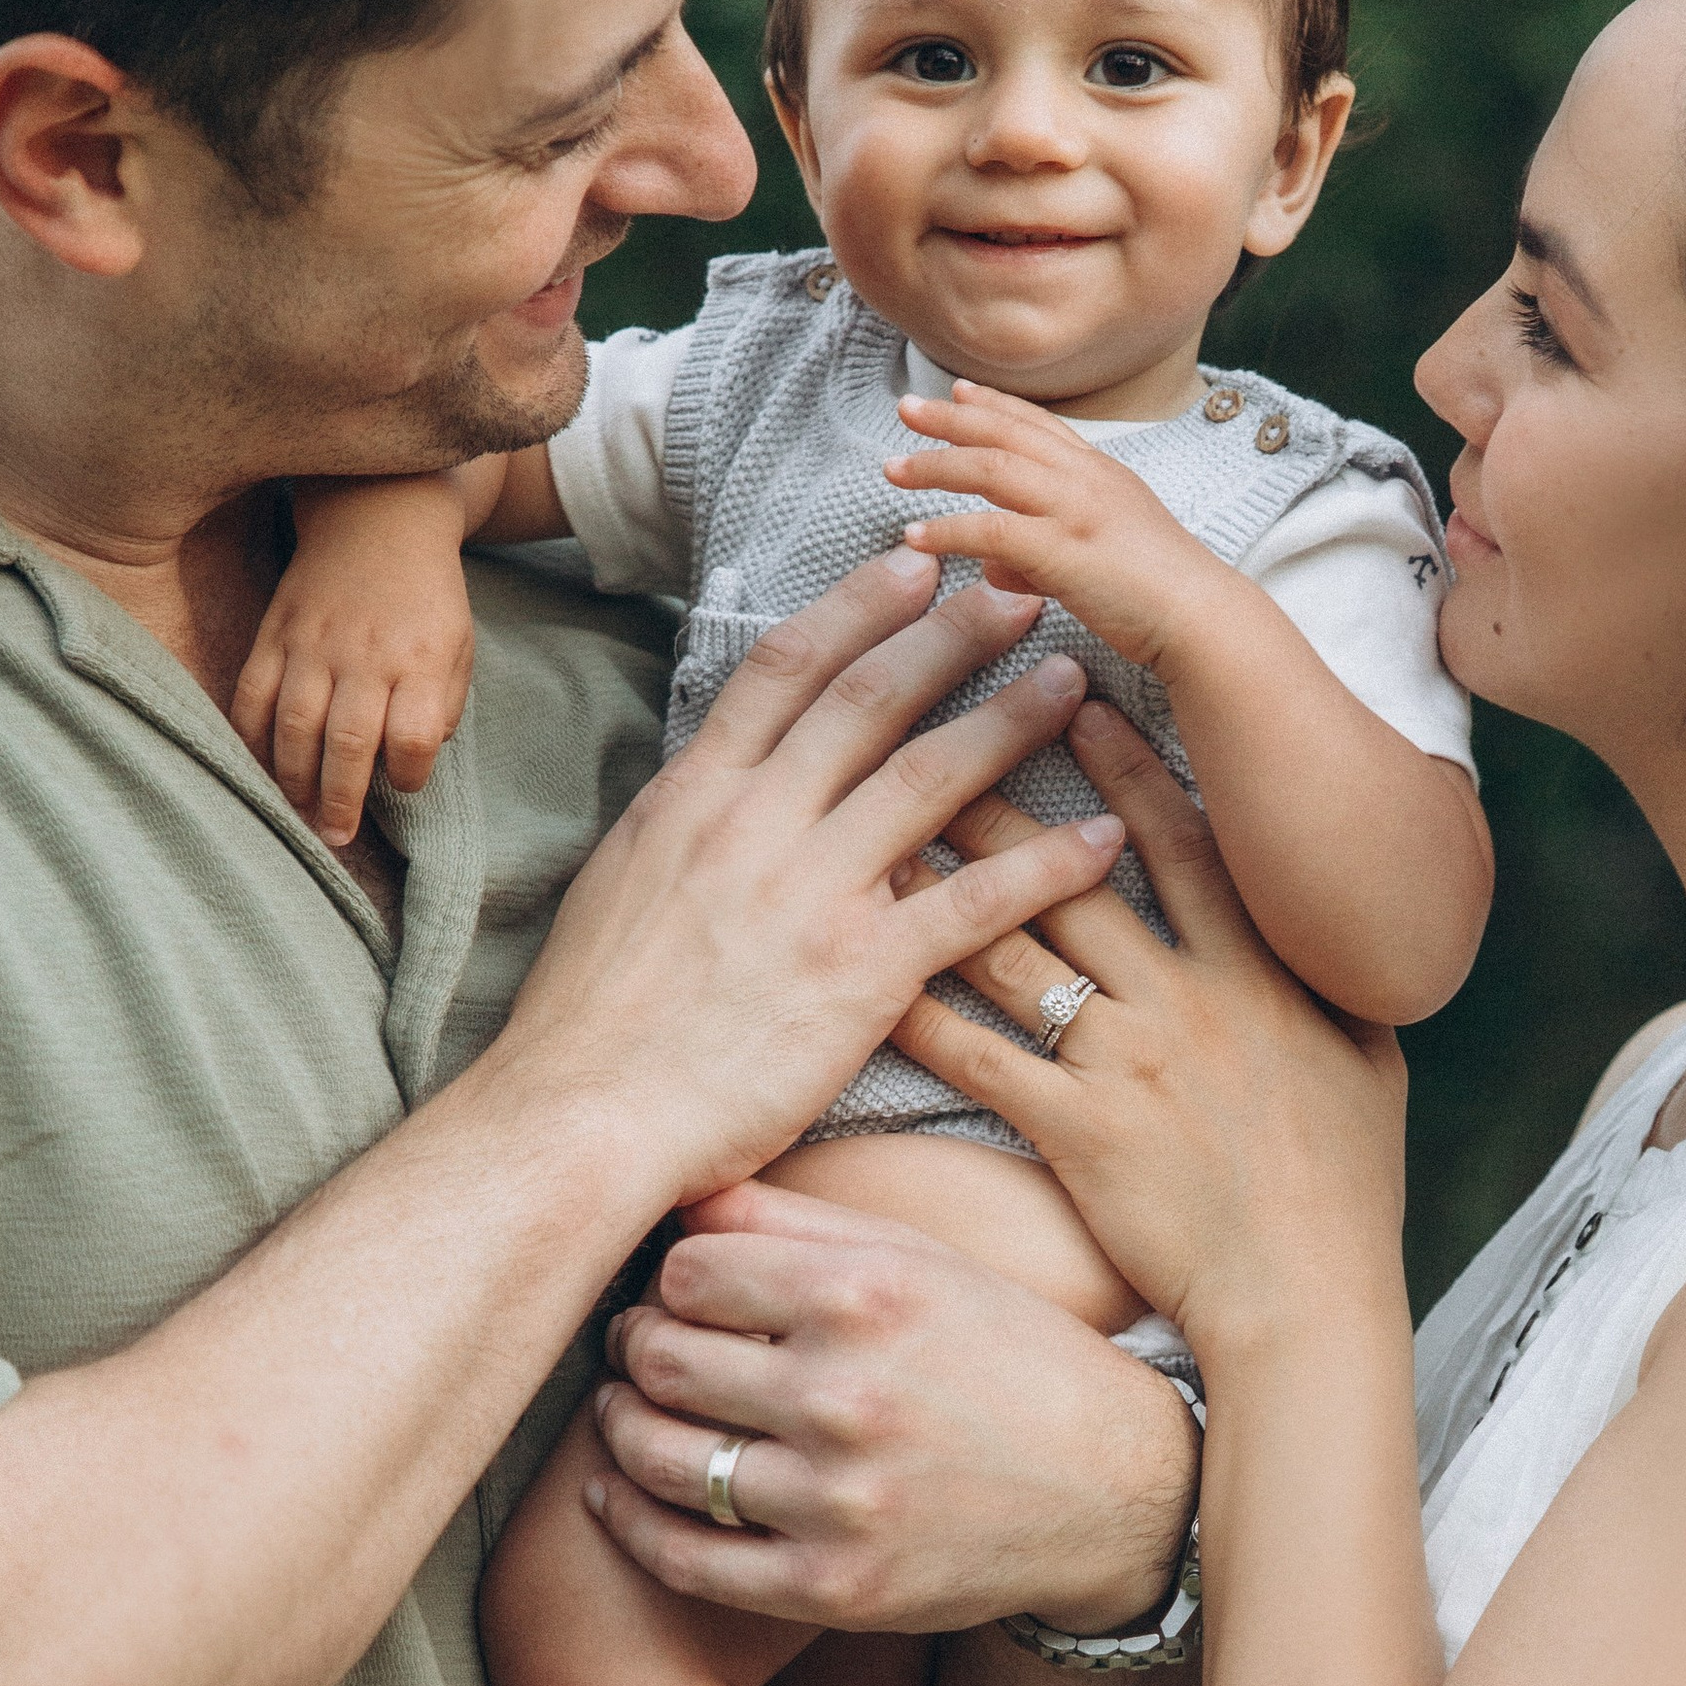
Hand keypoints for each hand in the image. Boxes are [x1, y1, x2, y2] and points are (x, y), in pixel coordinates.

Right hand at [231, 476, 477, 844]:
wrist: (377, 515)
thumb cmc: (426, 594)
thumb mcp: (458, 644)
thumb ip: (442, 703)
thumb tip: (413, 757)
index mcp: (420, 658)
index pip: (413, 734)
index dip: (408, 772)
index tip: (405, 783)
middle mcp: (365, 653)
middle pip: (349, 741)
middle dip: (341, 798)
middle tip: (336, 837)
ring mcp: (313, 642)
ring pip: (295, 724)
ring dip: (293, 778)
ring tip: (298, 813)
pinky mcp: (275, 632)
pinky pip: (252, 694)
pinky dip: (250, 736)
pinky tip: (258, 765)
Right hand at [493, 555, 1126, 1227]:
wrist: (583, 1117)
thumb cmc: (592, 1019)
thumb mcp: (621, 881)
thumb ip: (686, 817)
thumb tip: (719, 768)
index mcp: (694, 797)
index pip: (785, 669)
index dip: (856, 608)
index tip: (911, 568)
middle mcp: (755, 825)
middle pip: (871, 701)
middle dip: (952, 635)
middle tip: (1021, 590)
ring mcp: (811, 895)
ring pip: (930, 779)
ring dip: (1010, 721)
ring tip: (1072, 680)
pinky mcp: (861, 975)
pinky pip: (975, 903)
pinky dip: (1046, 865)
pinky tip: (1103, 836)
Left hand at [582, 1181, 1200, 1633]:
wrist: (1117, 1490)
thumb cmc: (1010, 1355)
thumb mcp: (924, 1261)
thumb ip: (798, 1220)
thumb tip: (676, 1196)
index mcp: (866, 1294)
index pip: (687, 1271)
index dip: (666, 1279)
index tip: (673, 1293)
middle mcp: (847, 1393)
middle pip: (660, 1357)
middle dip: (632, 1347)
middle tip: (633, 1348)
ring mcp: (840, 1500)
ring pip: (658, 1455)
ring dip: (618, 1428)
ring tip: (622, 1411)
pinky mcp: (836, 1586)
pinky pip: (686, 1557)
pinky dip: (630, 1523)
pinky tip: (616, 1495)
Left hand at [885, 383, 1235, 675]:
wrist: (1202, 619)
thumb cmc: (1158, 595)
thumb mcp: (1098, 557)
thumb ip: (1042, 553)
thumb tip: (995, 567)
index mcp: (1101, 474)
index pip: (1039, 425)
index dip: (995, 405)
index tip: (958, 391)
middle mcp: (1087, 479)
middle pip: (1006, 434)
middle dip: (951, 419)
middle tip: (907, 409)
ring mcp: (1076, 509)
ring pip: (992, 470)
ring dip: (937, 465)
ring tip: (893, 469)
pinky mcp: (1063, 549)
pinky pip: (991, 530)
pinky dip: (947, 530)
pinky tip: (915, 536)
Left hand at [888, 700, 1410, 1364]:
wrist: (1307, 1296)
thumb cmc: (1346, 1189)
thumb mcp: (1371, 1061)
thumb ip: (1340, 982)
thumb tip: (1342, 926)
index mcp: (1260, 971)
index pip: (1185, 844)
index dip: (1127, 768)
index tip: (1077, 701)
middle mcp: (1187, 999)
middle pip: (1073, 878)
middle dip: (1003, 802)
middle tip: (937, 736)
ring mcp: (1127, 1063)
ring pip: (1014, 952)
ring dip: (943, 889)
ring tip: (882, 832)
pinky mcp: (1076, 1131)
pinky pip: (981, 1056)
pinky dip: (921, 1010)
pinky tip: (867, 970)